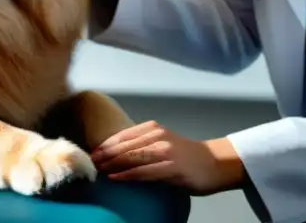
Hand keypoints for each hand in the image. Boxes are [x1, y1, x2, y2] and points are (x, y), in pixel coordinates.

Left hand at [89, 120, 244, 194]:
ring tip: (98, 170)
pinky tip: (115, 177)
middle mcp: (157, 136)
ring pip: (132, 157)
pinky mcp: (172, 167)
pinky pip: (145, 171)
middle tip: (90, 163)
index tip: (92, 153)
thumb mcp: (162, 143)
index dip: (105, 144)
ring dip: (112, 164)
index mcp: (153, 128)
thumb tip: (115, 154)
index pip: (122, 135)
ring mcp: (165, 151)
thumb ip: (142, 145)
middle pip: (124, 145)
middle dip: (104, 155)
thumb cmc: (185, 156)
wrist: (215, 163)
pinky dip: (128, 174)